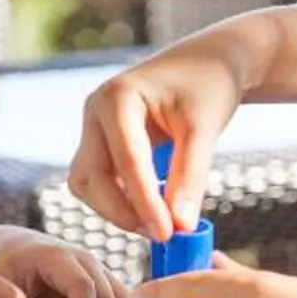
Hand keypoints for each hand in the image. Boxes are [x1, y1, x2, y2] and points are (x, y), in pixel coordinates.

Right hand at [70, 46, 248, 239]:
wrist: (208, 63)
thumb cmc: (208, 85)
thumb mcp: (204, 129)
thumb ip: (190, 177)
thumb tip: (181, 226)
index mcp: (117, 97)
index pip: (126, 160)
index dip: (145, 202)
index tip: (169, 233)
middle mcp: (95, 111)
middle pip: (91, 177)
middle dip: (122, 210)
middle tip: (163, 234)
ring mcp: (94, 127)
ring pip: (88, 184)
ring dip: (117, 209)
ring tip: (160, 223)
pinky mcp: (102, 143)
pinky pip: (100, 182)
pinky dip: (122, 200)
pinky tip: (154, 210)